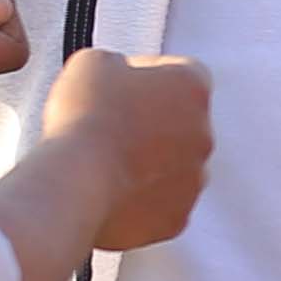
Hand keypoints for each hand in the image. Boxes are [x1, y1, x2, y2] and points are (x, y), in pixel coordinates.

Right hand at [38, 46, 212, 249]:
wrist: (76, 180)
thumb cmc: (86, 118)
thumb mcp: (94, 62)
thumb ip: (118, 63)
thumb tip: (119, 76)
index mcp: (192, 88)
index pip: (182, 72)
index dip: (149, 74)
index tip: (123, 82)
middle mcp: (204, 134)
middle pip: (182, 122)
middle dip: (152, 121)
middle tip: (110, 123)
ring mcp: (194, 180)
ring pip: (175, 165)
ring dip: (149, 161)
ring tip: (106, 160)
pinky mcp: (177, 218)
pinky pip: (162, 203)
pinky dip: (142, 198)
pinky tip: (110, 189)